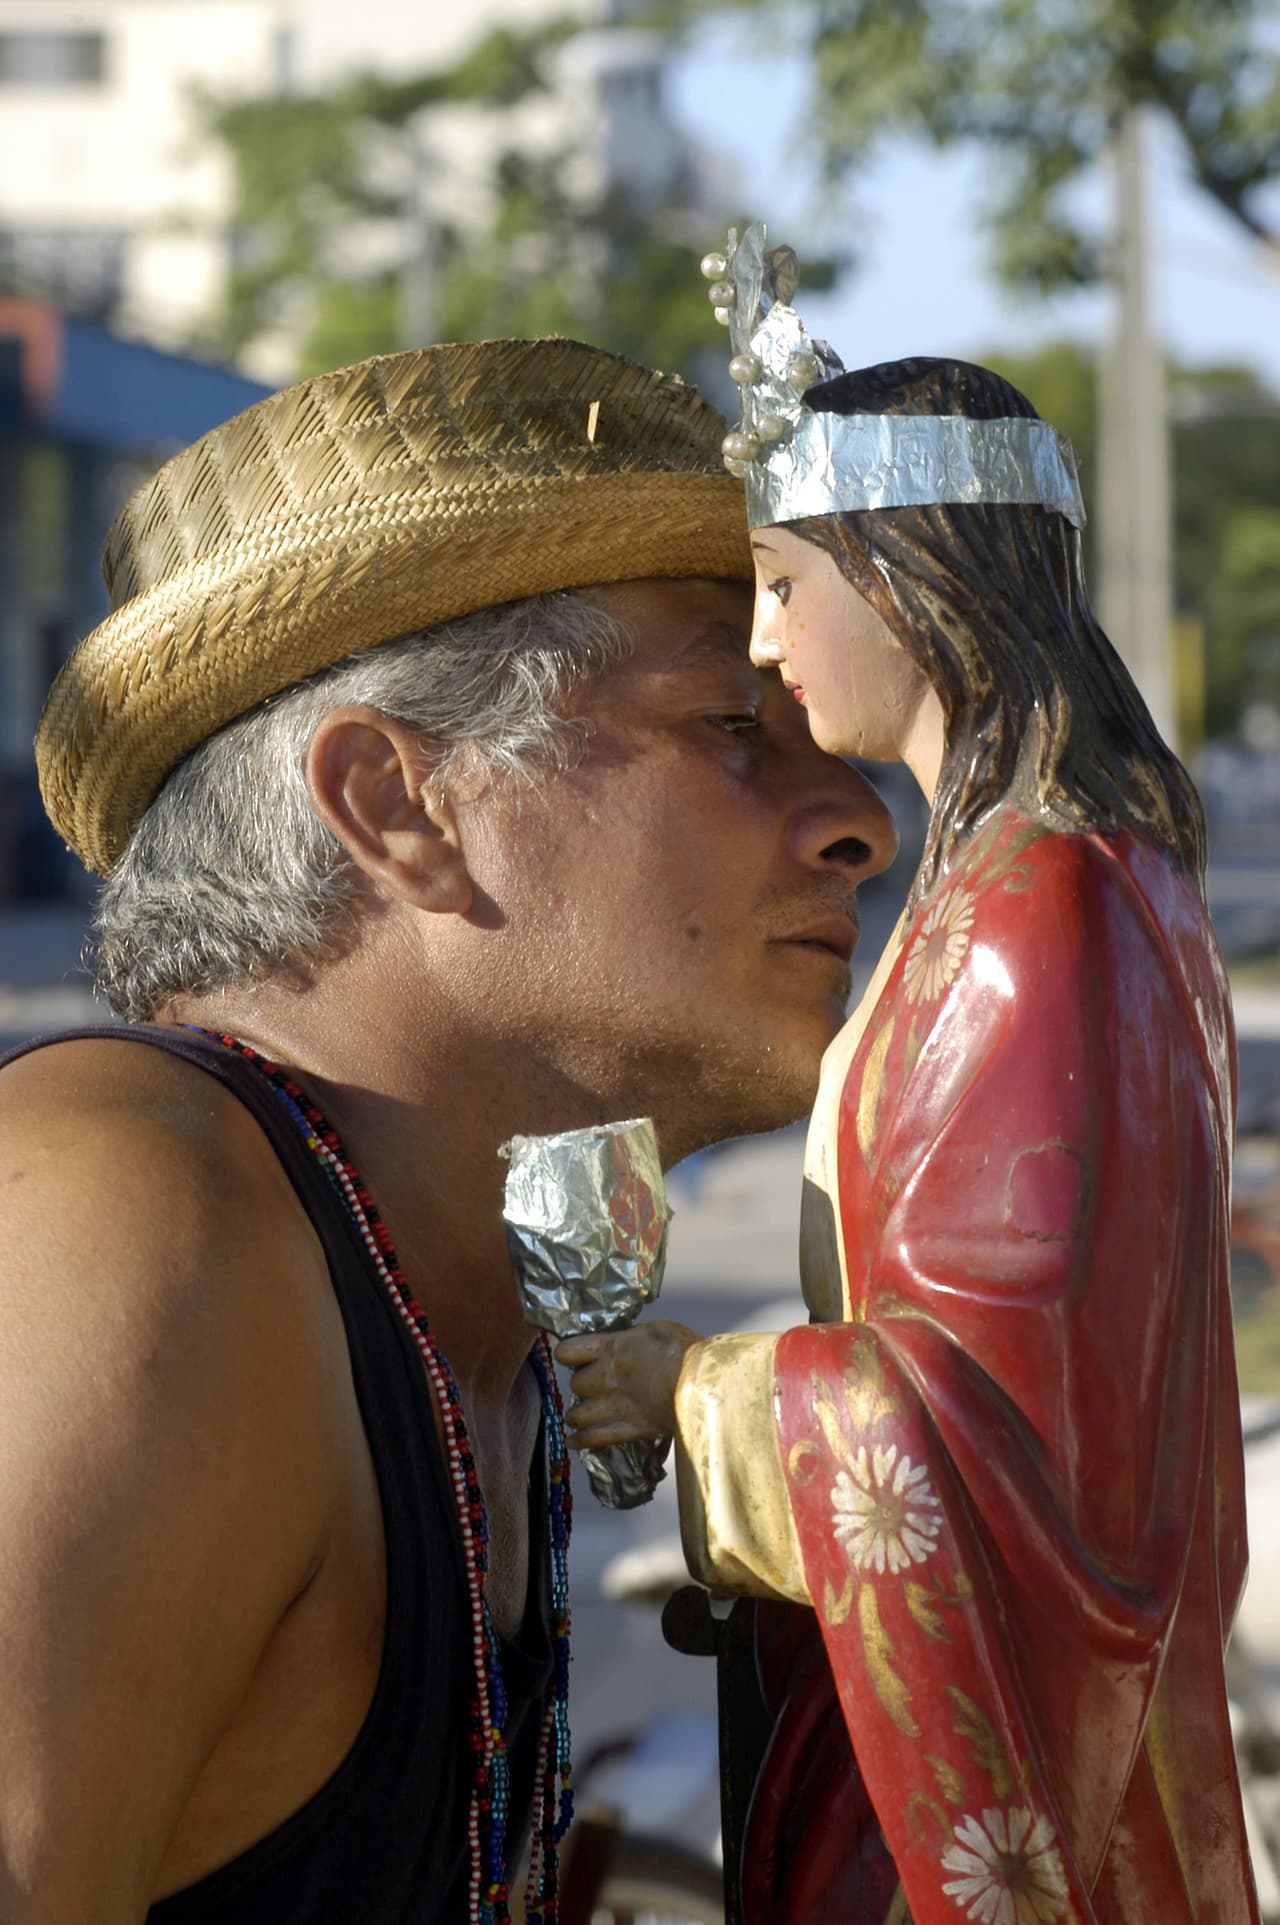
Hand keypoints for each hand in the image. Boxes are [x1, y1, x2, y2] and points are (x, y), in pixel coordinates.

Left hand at [556, 1320, 702, 1446]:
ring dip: (578, 1414)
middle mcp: (607, 1378)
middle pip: (576, 1383)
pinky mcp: (630, 1429)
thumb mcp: (654, 1330)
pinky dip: (581, 1440)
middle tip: (593, 1383)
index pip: (569, 1350)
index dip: (568, 1353)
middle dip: (582, 1384)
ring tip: (582, 1413)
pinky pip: (594, 1438)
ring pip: (578, 1414)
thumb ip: (630, 1338)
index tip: (573, 1355)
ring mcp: (616, 1406)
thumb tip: (620, 1340)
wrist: (706, 1383)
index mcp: (612, 1348)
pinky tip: (573, 1440)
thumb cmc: (685, 1349)